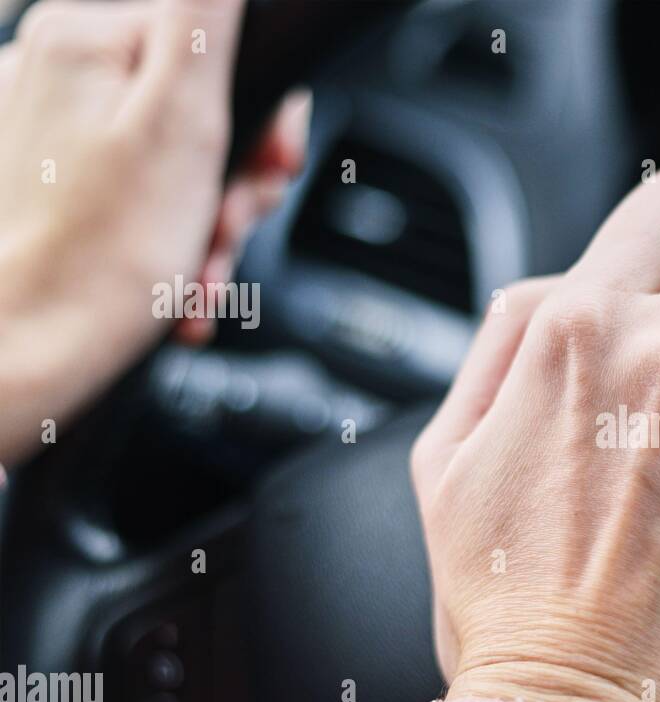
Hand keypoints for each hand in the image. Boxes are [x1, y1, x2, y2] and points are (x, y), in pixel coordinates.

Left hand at [0, 0, 308, 467]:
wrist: (29, 353)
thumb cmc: (100, 258)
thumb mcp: (180, 123)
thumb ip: (204, 24)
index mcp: (85, 41)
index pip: (214, 41)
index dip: (263, 112)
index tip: (272, 166)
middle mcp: (53, 73)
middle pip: (196, 105)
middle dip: (235, 177)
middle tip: (229, 223)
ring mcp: (47, 133)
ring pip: (174, 159)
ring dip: (208, 221)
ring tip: (199, 267)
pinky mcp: (49, 188)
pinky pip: (139, 196)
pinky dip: (170, 240)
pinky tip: (177, 281)